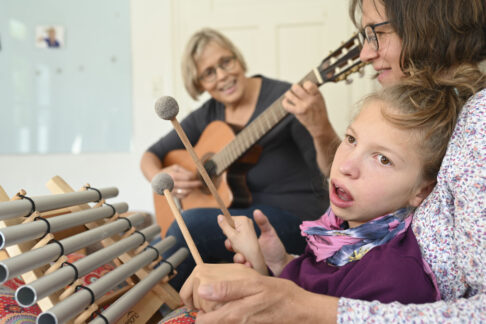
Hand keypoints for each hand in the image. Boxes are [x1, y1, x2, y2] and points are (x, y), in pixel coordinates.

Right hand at [161, 164, 200, 198]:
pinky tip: (188, 190)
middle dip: (195, 184)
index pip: (187, 177)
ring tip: (194, 186)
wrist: (156, 179)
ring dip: (191, 189)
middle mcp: (171, 184)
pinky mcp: (172, 196)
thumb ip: (184, 170)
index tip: (195, 176)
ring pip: (185, 192)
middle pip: (187, 185)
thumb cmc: (167, 172)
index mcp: (172, 175)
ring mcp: (171, 191)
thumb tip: (192, 175)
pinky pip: (182, 197)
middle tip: (200, 183)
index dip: (193, 176)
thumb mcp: (175, 167)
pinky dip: (187, 194)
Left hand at [190, 267, 337, 323]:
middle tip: (211, 299)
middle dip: (206, 313)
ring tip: (224, 301)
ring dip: (220, 314)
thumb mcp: (254, 284)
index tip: (200, 299)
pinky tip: (240, 305)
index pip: (202, 322)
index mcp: (233, 315)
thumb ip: (228, 289)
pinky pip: (235, 323)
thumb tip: (202, 290)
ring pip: (223, 323)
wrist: (302, 311)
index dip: (197, 310)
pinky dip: (231, 316)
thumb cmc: (281, 295)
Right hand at [227, 210, 291, 275]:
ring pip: (235, 257)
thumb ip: (263, 223)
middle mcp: (244, 247)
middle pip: (230, 245)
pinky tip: (249, 265)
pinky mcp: (248, 267)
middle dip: (229, 245)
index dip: (229, 231)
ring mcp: (246, 258)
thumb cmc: (276, 247)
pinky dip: (244, 266)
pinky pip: (241, 267)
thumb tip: (256, 211)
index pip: (233, 232)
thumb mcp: (270, 233)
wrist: (282, 265)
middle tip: (231, 245)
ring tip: (244, 259)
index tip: (227, 231)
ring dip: (237, 258)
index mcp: (247, 237)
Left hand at [282, 81, 339, 176]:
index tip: (304, 87)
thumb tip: (301, 84)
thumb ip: (313, 91)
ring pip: (289, 94)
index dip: (304, 84)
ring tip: (290, 96)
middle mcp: (310, 100)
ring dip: (288, 94)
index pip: (308, 83)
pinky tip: (286, 102)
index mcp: (317, 95)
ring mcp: (303, 106)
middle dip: (294, 88)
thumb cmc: (319, 112)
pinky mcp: (298, 112)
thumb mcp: (320, 99)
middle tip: (295, 91)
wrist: (320, 126)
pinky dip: (284, 102)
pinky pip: (286, 104)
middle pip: (296, 87)